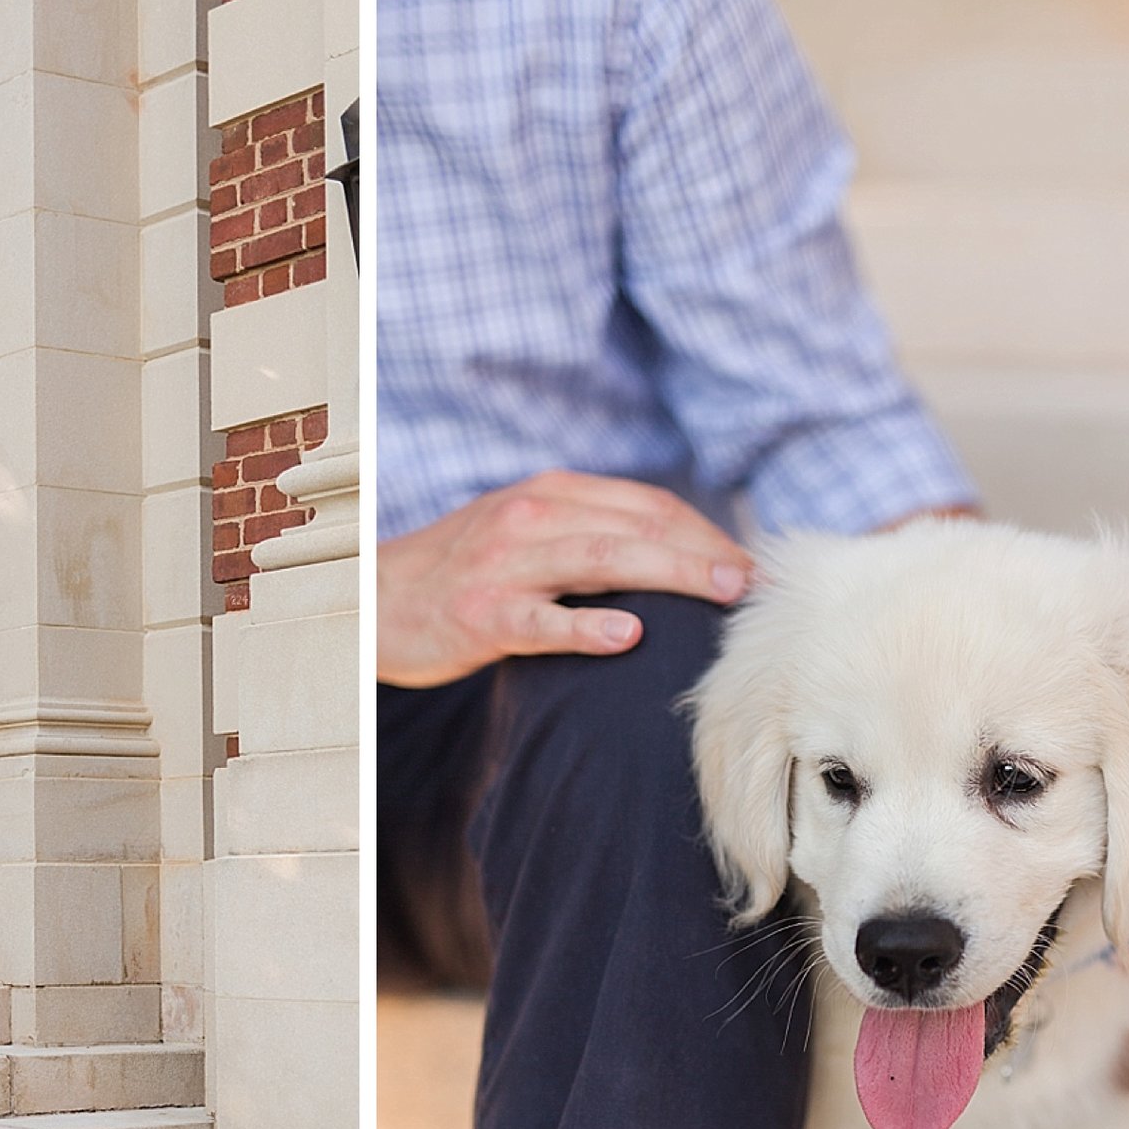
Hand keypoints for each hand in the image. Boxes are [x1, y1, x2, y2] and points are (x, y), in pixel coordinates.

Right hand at [376, 470, 751, 687]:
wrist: (372, 601)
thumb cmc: (461, 574)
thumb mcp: (524, 534)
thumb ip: (587, 534)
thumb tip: (672, 557)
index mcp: (550, 495)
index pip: (648, 504)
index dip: (705, 531)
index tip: (750, 563)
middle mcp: (531, 518)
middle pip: (639, 526)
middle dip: (707, 550)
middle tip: (756, 581)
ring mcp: (504, 565)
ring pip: (604, 560)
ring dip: (673, 573)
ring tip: (724, 593)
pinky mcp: (481, 615)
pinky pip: (542, 620)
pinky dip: (587, 626)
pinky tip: (630, 634)